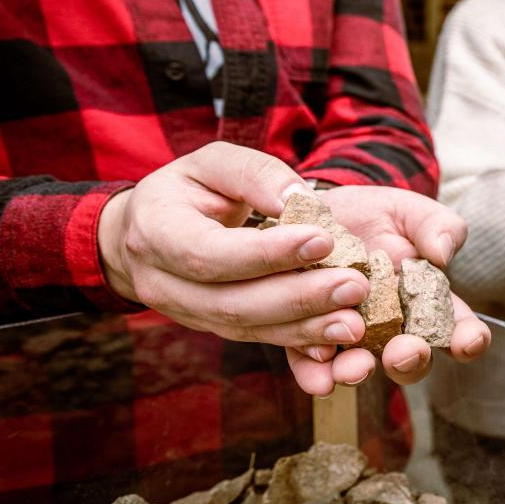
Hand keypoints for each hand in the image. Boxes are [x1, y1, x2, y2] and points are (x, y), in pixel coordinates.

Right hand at [96, 142, 487, 396]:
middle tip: (355, 287)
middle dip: (298, 298)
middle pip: (233, 303)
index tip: (324, 239)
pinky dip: (300, 341)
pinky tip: (339, 339)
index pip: (211, 254)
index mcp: (156, 234)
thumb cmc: (189, 188)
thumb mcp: (213, 163)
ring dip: (305, 329)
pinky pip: (258, 339)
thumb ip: (254, 174)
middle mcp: (165, 284)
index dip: (267, 253)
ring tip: (356, 323)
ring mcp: (188, 315)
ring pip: (247, 330)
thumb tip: (297, 198)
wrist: (148, 231)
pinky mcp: (215, 328)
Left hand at [316, 185, 490, 389]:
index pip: (457, 329)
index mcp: (426, 303)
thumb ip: (435, 225)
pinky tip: (317, 375)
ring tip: (354, 368)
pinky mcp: (307, 339)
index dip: (469, 340)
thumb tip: (443, 252)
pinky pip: (312, 365)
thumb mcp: (407, 211)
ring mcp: (350, 338)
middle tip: (404, 352)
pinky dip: (314, 373)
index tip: (467, 340)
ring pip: (360, 367)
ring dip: (359, 372)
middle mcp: (392, 329)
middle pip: (410, 359)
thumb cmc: (369, 214)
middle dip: (410, 361)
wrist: (311, 215)